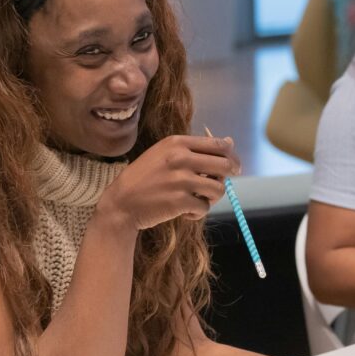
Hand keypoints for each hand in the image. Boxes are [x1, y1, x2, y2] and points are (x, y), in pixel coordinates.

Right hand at [97, 134, 240, 230]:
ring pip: (219, 189)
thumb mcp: (165, 155)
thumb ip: (195, 149)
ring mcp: (181, 180)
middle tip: (218, 186)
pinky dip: (198, 212)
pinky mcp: (180, 202)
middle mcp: (181, 158)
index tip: (233, 166)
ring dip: (211, 197)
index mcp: (177, 143)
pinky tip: (185, 212)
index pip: (219, 145)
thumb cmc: (143, 179)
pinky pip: (204, 207)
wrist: (121, 204)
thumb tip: (230, 142)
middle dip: (227, 177)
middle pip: (225, 165)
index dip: (231, 157)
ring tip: (198, 200)